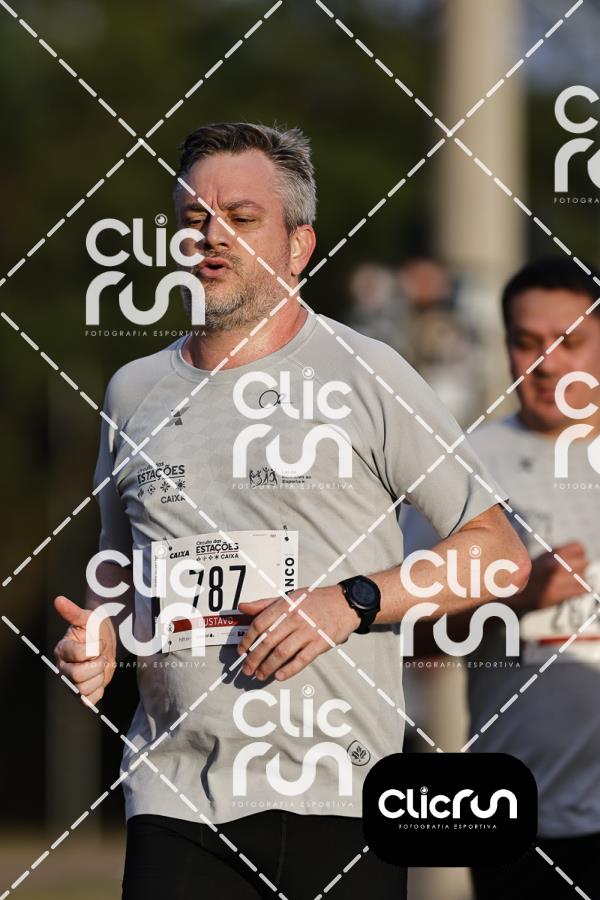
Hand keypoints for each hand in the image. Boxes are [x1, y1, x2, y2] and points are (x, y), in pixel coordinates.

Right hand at [53, 596, 115, 706]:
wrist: (105, 644)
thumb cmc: (94, 630)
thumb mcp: (88, 618)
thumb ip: (73, 611)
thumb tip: (59, 600)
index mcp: (63, 649)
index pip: (79, 654)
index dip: (95, 648)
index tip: (99, 643)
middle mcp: (63, 667)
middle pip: (77, 676)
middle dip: (96, 665)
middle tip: (101, 657)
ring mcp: (70, 682)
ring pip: (83, 690)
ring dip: (99, 678)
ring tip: (99, 666)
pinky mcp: (80, 693)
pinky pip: (88, 701)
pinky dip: (98, 691)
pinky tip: (99, 678)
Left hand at [236, 585, 360, 681]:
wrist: (345, 603)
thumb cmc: (316, 600)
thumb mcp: (290, 596)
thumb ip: (265, 604)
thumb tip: (242, 607)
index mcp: (285, 605)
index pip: (259, 624)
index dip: (247, 639)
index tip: (241, 650)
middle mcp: (295, 618)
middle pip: (268, 641)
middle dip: (254, 658)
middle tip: (247, 669)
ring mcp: (308, 631)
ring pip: (282, 652)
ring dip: (268, 666)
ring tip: (260, 675)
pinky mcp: (320, 643)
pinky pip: (302, 659)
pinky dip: (289, 670)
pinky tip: (279, 675)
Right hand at [517, 542, 588, 612]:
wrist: (512, 594)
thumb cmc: (528, 576)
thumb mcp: (541, 558)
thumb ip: (557, 555)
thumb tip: (578, 554)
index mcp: (551, 554)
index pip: (579, 548)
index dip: (579, 554)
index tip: (574, 560)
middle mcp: (555, 565)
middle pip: (584, 563)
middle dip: (580, 568)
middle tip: (571, 573)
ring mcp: (557, 580)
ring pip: (583, 577)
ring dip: (579, 580)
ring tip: (569, 582)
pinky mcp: (558, 594)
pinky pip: (582, 589)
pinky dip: (578, 590)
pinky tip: (570, 590)